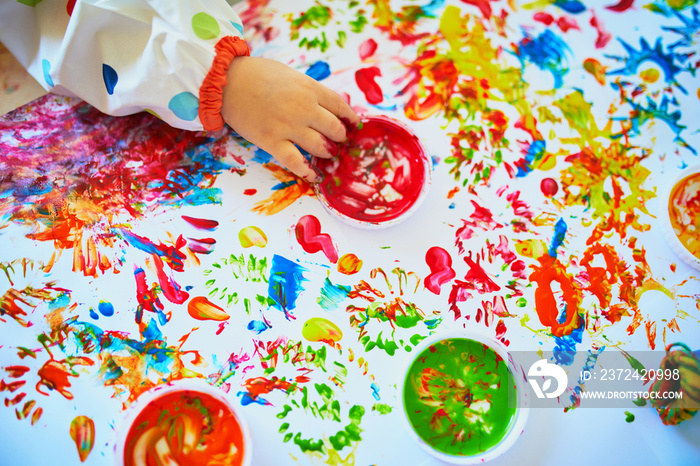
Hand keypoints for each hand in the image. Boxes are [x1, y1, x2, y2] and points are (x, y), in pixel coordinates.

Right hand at [221, 56, 358, 181]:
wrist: (226, 81)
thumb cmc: (256, 74)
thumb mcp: (290, 75)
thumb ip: (308, 90)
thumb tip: (325, 106)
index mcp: (310, 88)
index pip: (340, 107)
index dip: (349, 119)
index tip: (353, 125)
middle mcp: (304, 108)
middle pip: (334, 129)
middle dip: (339, 137)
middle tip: (337, 140)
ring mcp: (288, 127)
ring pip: (320, 147)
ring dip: (327, 153)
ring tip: (326, 153)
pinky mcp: (272, 142)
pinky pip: (296, 162)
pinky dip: (308, 172)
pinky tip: (315, 175)